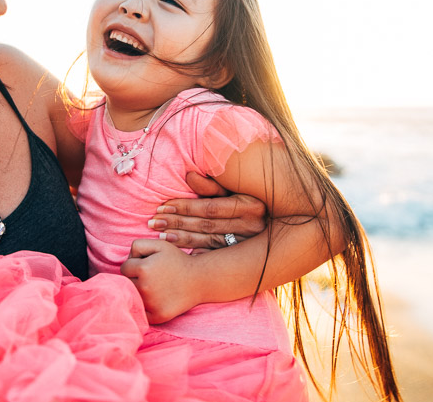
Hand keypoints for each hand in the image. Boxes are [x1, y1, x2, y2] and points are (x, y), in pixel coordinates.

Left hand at [120, 239, 201, 323]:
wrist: (199, 280)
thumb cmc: (177, 260)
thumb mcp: (159, 244)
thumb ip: (138, 245)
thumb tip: (127, 260)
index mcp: (143, 269)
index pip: (124, 268)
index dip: (134, 265)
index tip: (146, 265)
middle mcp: (145, 287)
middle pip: (127, 283)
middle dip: (135, 279)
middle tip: (152, 276)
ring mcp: (151, 304)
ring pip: (133, 297)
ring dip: (139, 292)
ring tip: (155, 287)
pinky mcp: (157, 317)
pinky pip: (141, 313)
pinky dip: (145, 308)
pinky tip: (155, 299)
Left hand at [147, 172, 266, 250]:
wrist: (279, 222)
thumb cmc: (251, 196)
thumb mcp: (235, 187)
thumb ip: (212, 185)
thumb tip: (189, 175)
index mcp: (250, 206)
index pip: (210, 208)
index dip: (185, 207)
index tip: (162, 206)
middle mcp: (252, 227)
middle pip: (207, 226)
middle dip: (177, 223)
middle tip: (153, 222)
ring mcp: (248, 243)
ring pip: (208, 242)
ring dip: (182, 240)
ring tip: (160, 236)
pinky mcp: (243, 256)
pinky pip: (215, 256)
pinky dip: (196, 255)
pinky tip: (179, 256)